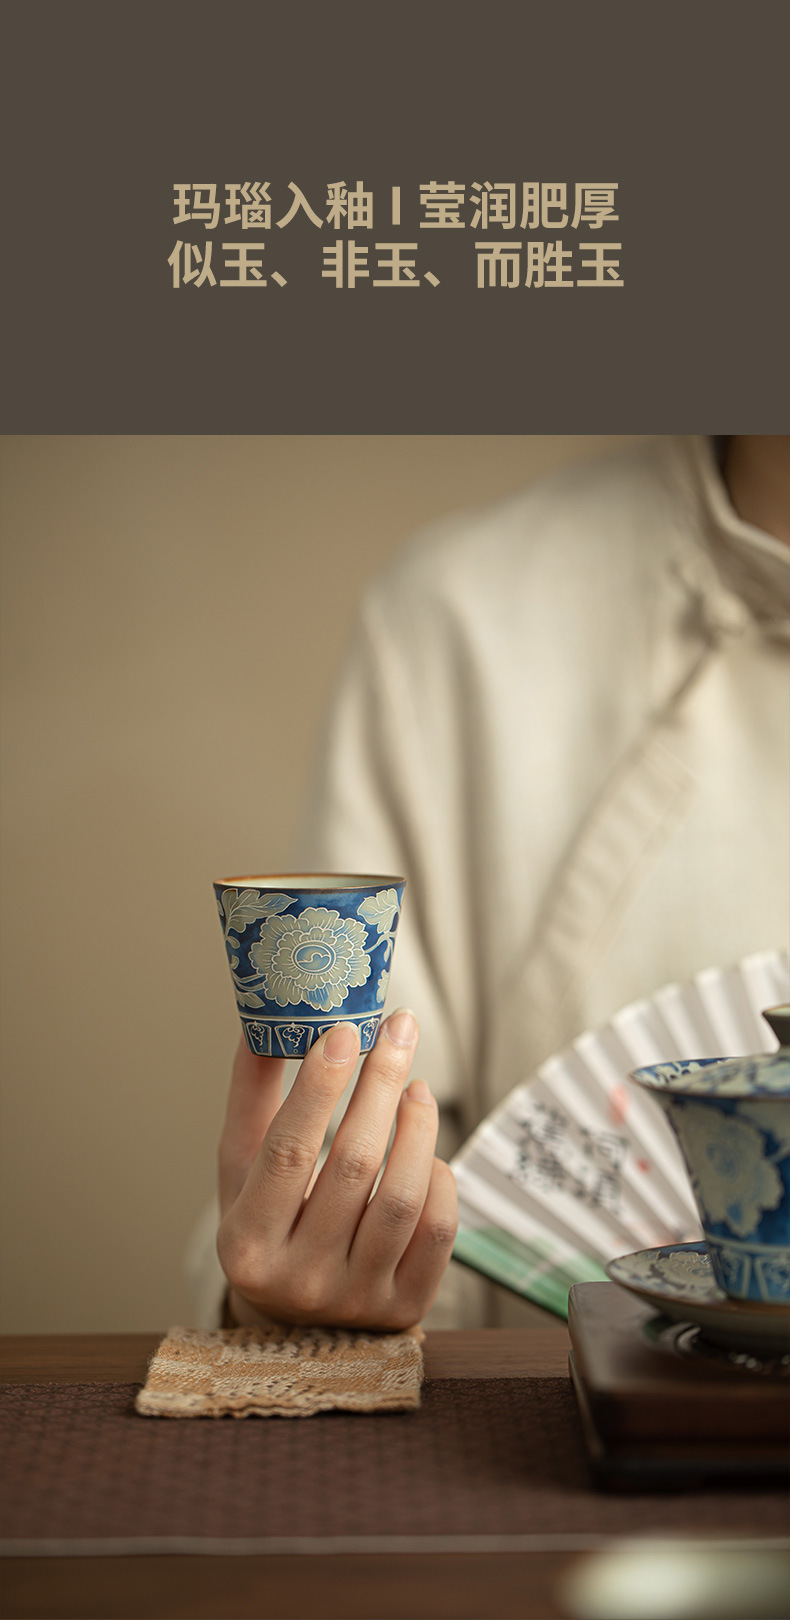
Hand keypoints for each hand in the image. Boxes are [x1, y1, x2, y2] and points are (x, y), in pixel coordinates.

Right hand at [217, 1010, 457, 1330]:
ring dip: (417, 1126)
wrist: (299, 1324)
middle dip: (380, 1085)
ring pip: (402, 1197)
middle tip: (398, 1029)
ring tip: (417, 1086)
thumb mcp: (241, 1170)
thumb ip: (251, 1099)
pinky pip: (437, 1230)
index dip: (318, 1087)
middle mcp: (299, 1279)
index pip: (286, 1151)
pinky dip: (439, 1178)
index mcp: (246, 1242)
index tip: (343, 1030)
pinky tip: (427, 1149)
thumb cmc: (268, 1225)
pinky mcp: (405, 1307)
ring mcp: (356, 1298)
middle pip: (352, 1165)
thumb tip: (262, 1024)